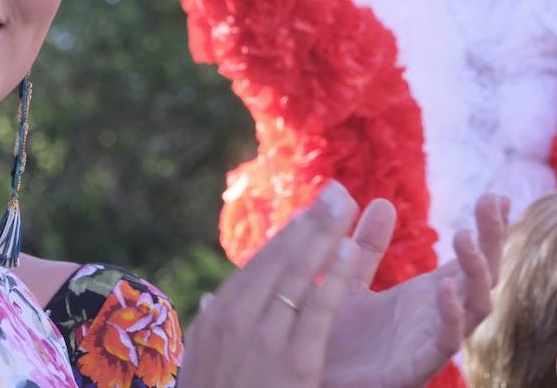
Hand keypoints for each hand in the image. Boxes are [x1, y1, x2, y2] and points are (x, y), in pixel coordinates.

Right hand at [180, 182, 359, 387]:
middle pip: (279, 259)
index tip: (310, 212)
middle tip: (336, 191)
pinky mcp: (293, 363)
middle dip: (310, 222)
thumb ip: (214, 329)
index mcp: (217, 319)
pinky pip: (317, 308)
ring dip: (324, 234)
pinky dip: (335, 275)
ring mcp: (263, 339)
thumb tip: (212, 301)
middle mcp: (236, 320)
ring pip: (298, 274)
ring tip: (347, 204)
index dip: (288, 235)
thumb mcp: (205, 364)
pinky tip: (351, 250)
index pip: (259, 266)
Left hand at [318, 193, 510, 387]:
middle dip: (493, 240)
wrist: (303, 369)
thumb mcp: (348, 279)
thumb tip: (384, 202)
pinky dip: (450, 316)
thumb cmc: (329, 334)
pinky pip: (445, 345)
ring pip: (476, 308)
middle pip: (482, 277)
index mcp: (425, 295)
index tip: (498, 196)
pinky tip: (445, 287)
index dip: (487, 229)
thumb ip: (368, 246)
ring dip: (476, 272)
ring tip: (465, 236)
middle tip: (493, 201)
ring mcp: (428, 343)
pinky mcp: (413, 369)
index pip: (468, 258)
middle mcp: (435, 317)